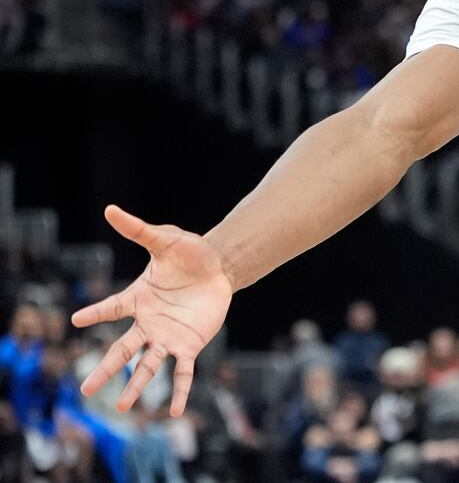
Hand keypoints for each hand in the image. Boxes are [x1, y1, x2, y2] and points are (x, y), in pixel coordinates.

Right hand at [71, 205, 233, 416]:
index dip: (95, 313)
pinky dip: (177, 391)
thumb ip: (138, 229)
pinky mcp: (190, 344)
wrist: (220, 266)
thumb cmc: (190, 253)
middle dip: (105, 370)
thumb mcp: (165, 239)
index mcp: (138, 298)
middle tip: (85, 390)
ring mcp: (168, 336)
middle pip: (122, 350)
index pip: (112, 308)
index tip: (76, 321)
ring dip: (135, 386)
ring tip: (122, 407)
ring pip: (147, 366)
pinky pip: (182, 371)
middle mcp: (148, 322)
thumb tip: (110, 209)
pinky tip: (172, 412)